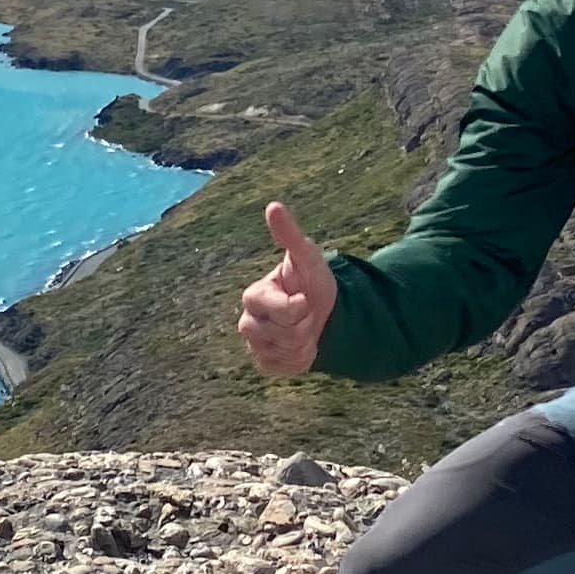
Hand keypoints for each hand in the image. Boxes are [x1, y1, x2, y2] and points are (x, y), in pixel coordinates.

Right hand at [237, 200, 337, 377]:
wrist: (326, 313)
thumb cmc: (311, 281)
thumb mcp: (307, 256)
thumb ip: (289, 234)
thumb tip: (274, 206)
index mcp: (254, 296)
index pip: (275, 308)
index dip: (297, 307)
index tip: (305, 298)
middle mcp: (248, 322)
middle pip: (282, 333)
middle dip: (304, 324)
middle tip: (307, 312)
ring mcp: (256, 345)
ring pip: (285, 351)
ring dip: (305, 340)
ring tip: (305, 326)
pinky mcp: (266, 364)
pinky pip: (285, 367)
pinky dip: (301, 358)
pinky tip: (303, 344)